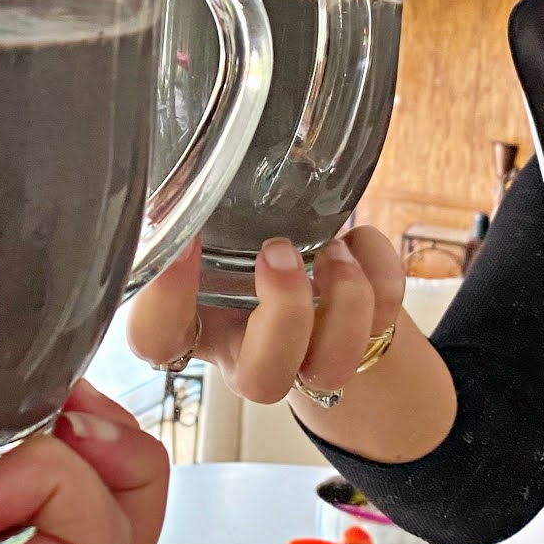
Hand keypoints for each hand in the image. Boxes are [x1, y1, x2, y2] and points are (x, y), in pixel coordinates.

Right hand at [128, 230, 405, 402]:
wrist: (297, 280)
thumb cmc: (236, 245)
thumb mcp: (205, 229)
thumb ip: (192, 211)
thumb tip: (181, 164)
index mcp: (194, 324)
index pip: (157, 339)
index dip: (166, 300)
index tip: (187, 241)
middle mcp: (247, 350)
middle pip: (262, 379)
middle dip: (283, 314)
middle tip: (279, 252)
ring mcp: (307, 355)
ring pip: (331, 368)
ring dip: (344, 302)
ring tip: (336, 248)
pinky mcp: (360, 340)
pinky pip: (385, 322)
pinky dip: (379, 270)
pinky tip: (358, 240)